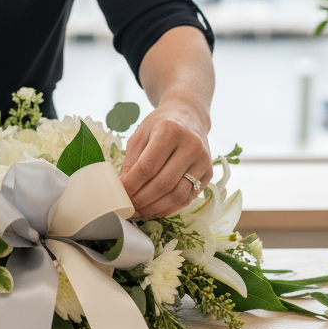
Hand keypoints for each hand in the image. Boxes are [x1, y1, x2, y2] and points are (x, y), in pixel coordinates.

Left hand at [119, 99, 212, 219]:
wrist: (189, 116)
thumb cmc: (160, 125)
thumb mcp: (140, 135)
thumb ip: (131, 162)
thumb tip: (121, 190)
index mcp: (170, 131)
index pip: (148, 166)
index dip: (132, 185)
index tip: (119, 196)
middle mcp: (191, 145)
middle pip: (164, 183)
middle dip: (142, 200)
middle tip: (127, 208)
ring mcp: (203, 161)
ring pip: (178, 195)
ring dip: (155, 208)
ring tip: (139, 212)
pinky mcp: (209, 173)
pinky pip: (188, 198)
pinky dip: (169, 208)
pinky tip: (154, 210)